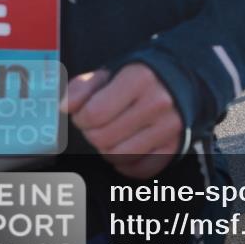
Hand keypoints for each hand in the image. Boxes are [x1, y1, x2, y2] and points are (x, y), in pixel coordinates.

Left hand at [62, 63, 182, 178]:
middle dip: (93, 134)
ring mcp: (170, 126)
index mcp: (140, 78)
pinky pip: (142, 169)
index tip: (86, 114)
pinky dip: (128, 166)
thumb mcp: (109, 73)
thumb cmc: (138, 79)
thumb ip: (81, 88)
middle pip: (103, 139)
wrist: (181, 80)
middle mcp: (158, 102)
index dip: (81, 118)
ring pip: (119, 157)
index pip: (94, 114)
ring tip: (112, 136)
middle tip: (99, 125)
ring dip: (108, 150)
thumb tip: (64, 107)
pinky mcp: (176, 145)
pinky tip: (126, 149)